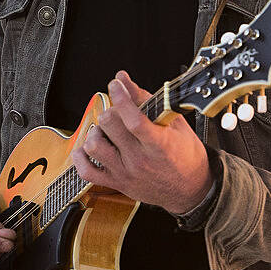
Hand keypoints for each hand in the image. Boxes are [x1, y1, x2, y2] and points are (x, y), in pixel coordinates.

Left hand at [72, 70, 212, 213]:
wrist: (190, 190)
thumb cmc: (185, 156)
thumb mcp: (175, 124)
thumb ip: (147, 100)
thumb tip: (125, 80)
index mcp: (159, 145)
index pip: (134, 119)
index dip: (121, 97)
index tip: (116, 84)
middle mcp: (140, 160)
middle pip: (109, 126)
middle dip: (111, 110)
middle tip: (117, 110)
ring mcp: (126, 173)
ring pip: (94, 146)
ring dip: (96, 131)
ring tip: (106, 130)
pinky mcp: (116, 183)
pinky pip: (86, 171)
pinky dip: (81, 157)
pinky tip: (89, 147)